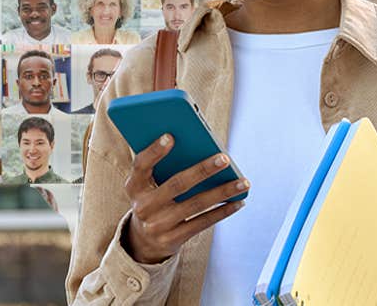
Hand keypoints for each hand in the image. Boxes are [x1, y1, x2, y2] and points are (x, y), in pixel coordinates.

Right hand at [122, 134, 248, 263]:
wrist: (143, 240)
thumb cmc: (153, 198)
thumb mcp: (148, 184)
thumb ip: (163, 166)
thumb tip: (200, 148)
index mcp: (133, 186)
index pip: (141, 165)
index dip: (154, 151)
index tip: (171, 136)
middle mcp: (143, 206)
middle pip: (177, 184)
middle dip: (203, 170)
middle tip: (225, 158)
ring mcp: (157, 225)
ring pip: (195, 204)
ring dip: (222, 192)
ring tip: (243, 182)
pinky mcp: (172, 239)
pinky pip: (202, 223)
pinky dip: (222, 211)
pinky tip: (238, 201)